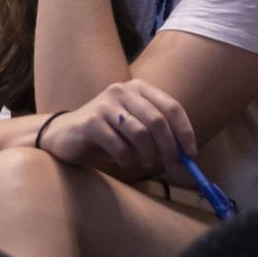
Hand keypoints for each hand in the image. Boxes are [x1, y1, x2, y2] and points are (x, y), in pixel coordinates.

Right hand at [39, 78, 198, 179]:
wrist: (66, 135)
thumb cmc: (108, 133)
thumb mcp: (136, 128)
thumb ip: (160, 135)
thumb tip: (187, 157)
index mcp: (139, 88)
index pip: (172, 107)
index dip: (185, 132)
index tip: (191, 155)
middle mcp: (123, 90)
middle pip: (158, 121)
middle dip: (169, 149)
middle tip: (173, 168)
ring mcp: (105, 104)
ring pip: (140, 133)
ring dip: (148, 155)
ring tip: (144, 163)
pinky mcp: (91, 122)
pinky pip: (119, 145)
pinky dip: (127, 159)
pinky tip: (124, 163)